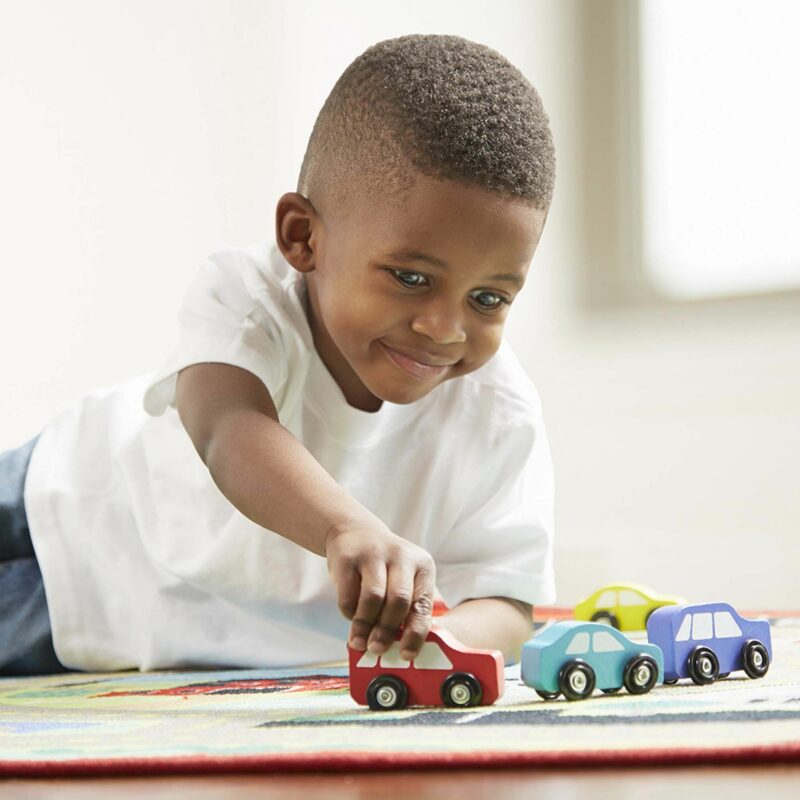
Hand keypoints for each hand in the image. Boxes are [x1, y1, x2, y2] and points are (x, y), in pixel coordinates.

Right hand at [325, 518, 435, 660]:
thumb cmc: (383, 568)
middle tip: (377, 648)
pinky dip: (349, 612)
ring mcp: (374, 554)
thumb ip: (405, 609)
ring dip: (365, 625)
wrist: (354, 532)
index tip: (406, 654)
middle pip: (398, 600)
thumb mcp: (403, 579)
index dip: (415, 633)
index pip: (423, 604)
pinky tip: (351, 616)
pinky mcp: (348, 557)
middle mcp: (401, 556)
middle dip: (387, 630)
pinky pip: (348, 594)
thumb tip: (398, 649)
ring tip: (359, 641)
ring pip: (373, 598)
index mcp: (422, 566)